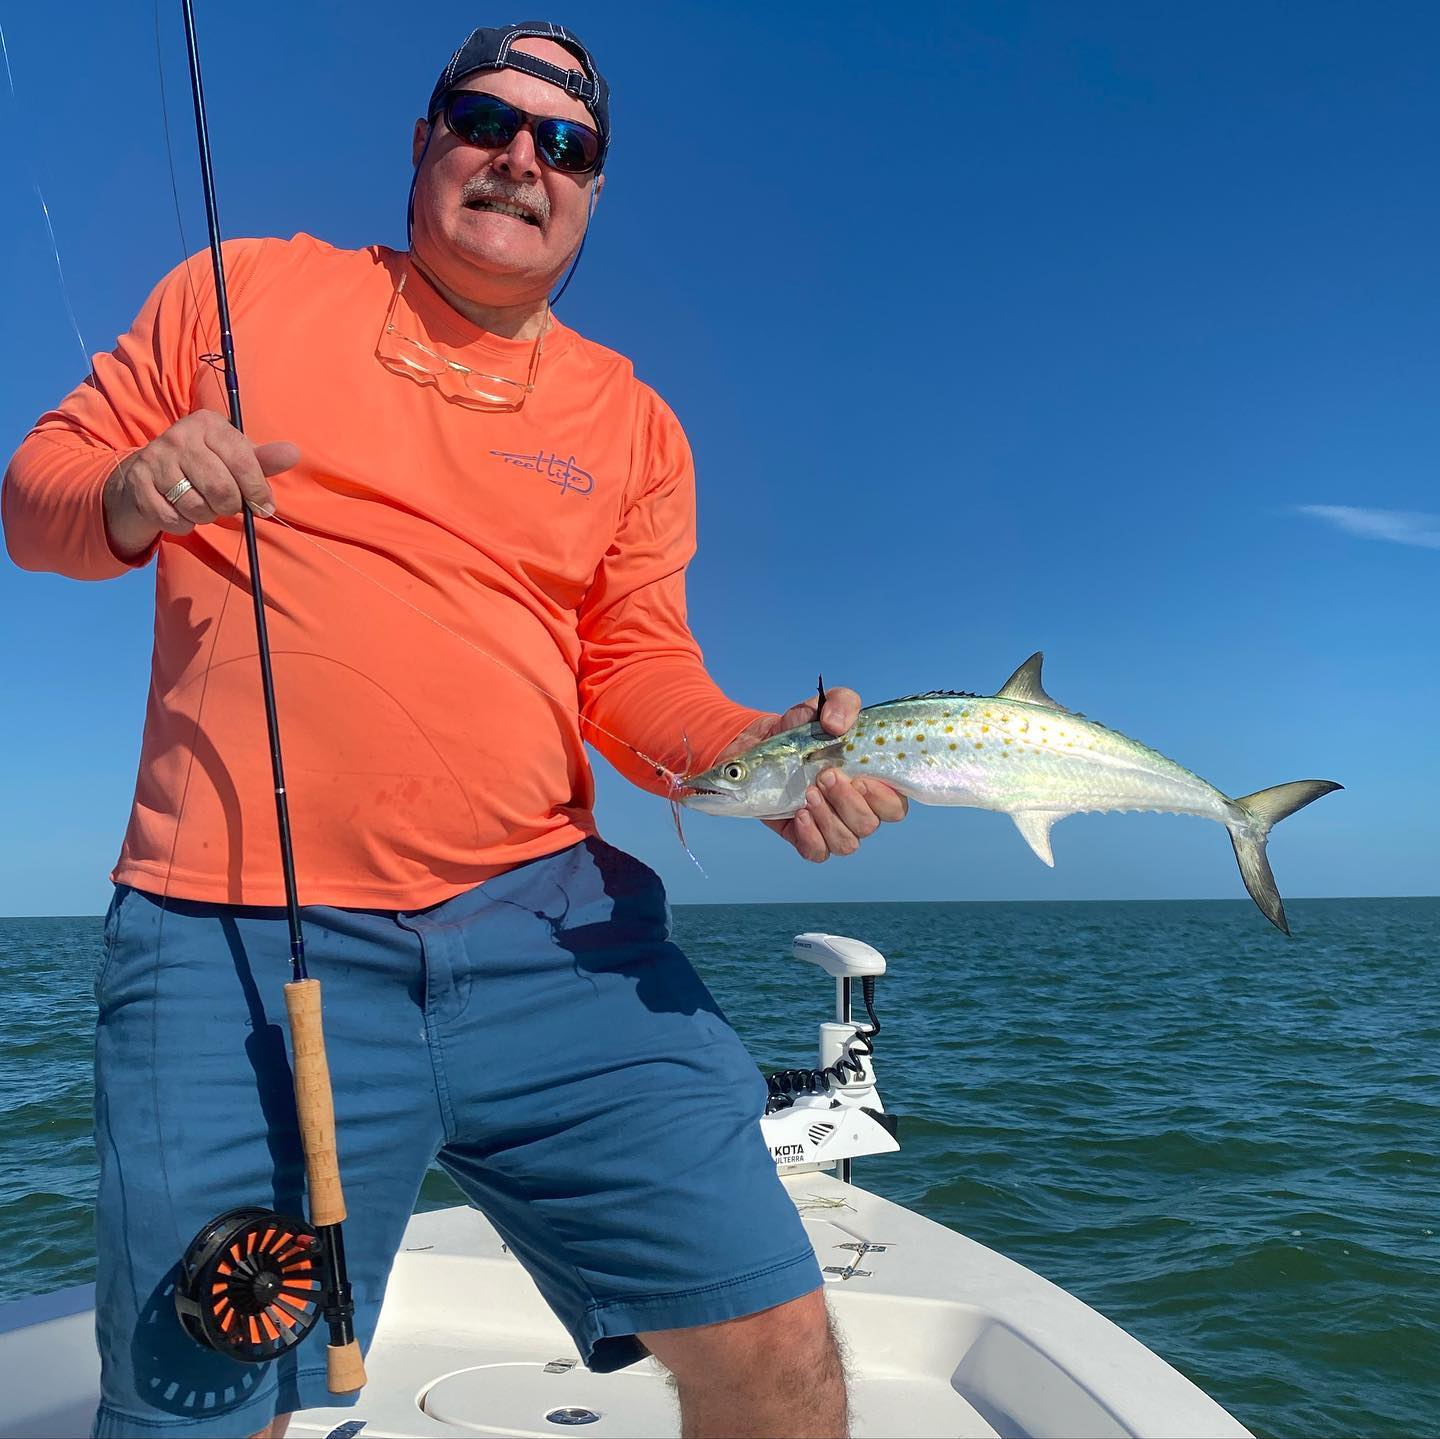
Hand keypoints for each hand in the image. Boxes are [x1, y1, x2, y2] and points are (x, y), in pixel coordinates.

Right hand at [102, 410, 299, 559]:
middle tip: (227, 504)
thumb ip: (263, 460)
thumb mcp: (235, 456)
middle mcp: (179, 436)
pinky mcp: (139, 483)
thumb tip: (292, 453)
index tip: (264, 506)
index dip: (257, 491)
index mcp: (208, 424)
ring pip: (198, 508)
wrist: (147, 474)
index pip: (243, 462)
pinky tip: (181, 510)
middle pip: (222, 490)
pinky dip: (184, 524)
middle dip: (230, 506)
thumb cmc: (204, 465)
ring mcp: (155, 459)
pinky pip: (174, 520)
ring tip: (202, 503)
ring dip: (206, 516)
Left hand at [720, 686, 908, 861]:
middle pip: (869, 825)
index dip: (882, 799)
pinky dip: (811, 837)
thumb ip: (841, 703)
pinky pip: (818, 853)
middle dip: (847, 802)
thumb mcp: (822, 705)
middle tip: (824, 776)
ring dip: (828, 819)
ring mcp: (833, 827)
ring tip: (808, 793)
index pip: (895, 807)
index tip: (858, 777)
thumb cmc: (803, 730)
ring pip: (846, 843)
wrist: (761, 747)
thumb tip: (837, 726)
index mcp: (873, 784)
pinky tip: (799, 814)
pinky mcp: (806, 838)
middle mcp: (857, 810)